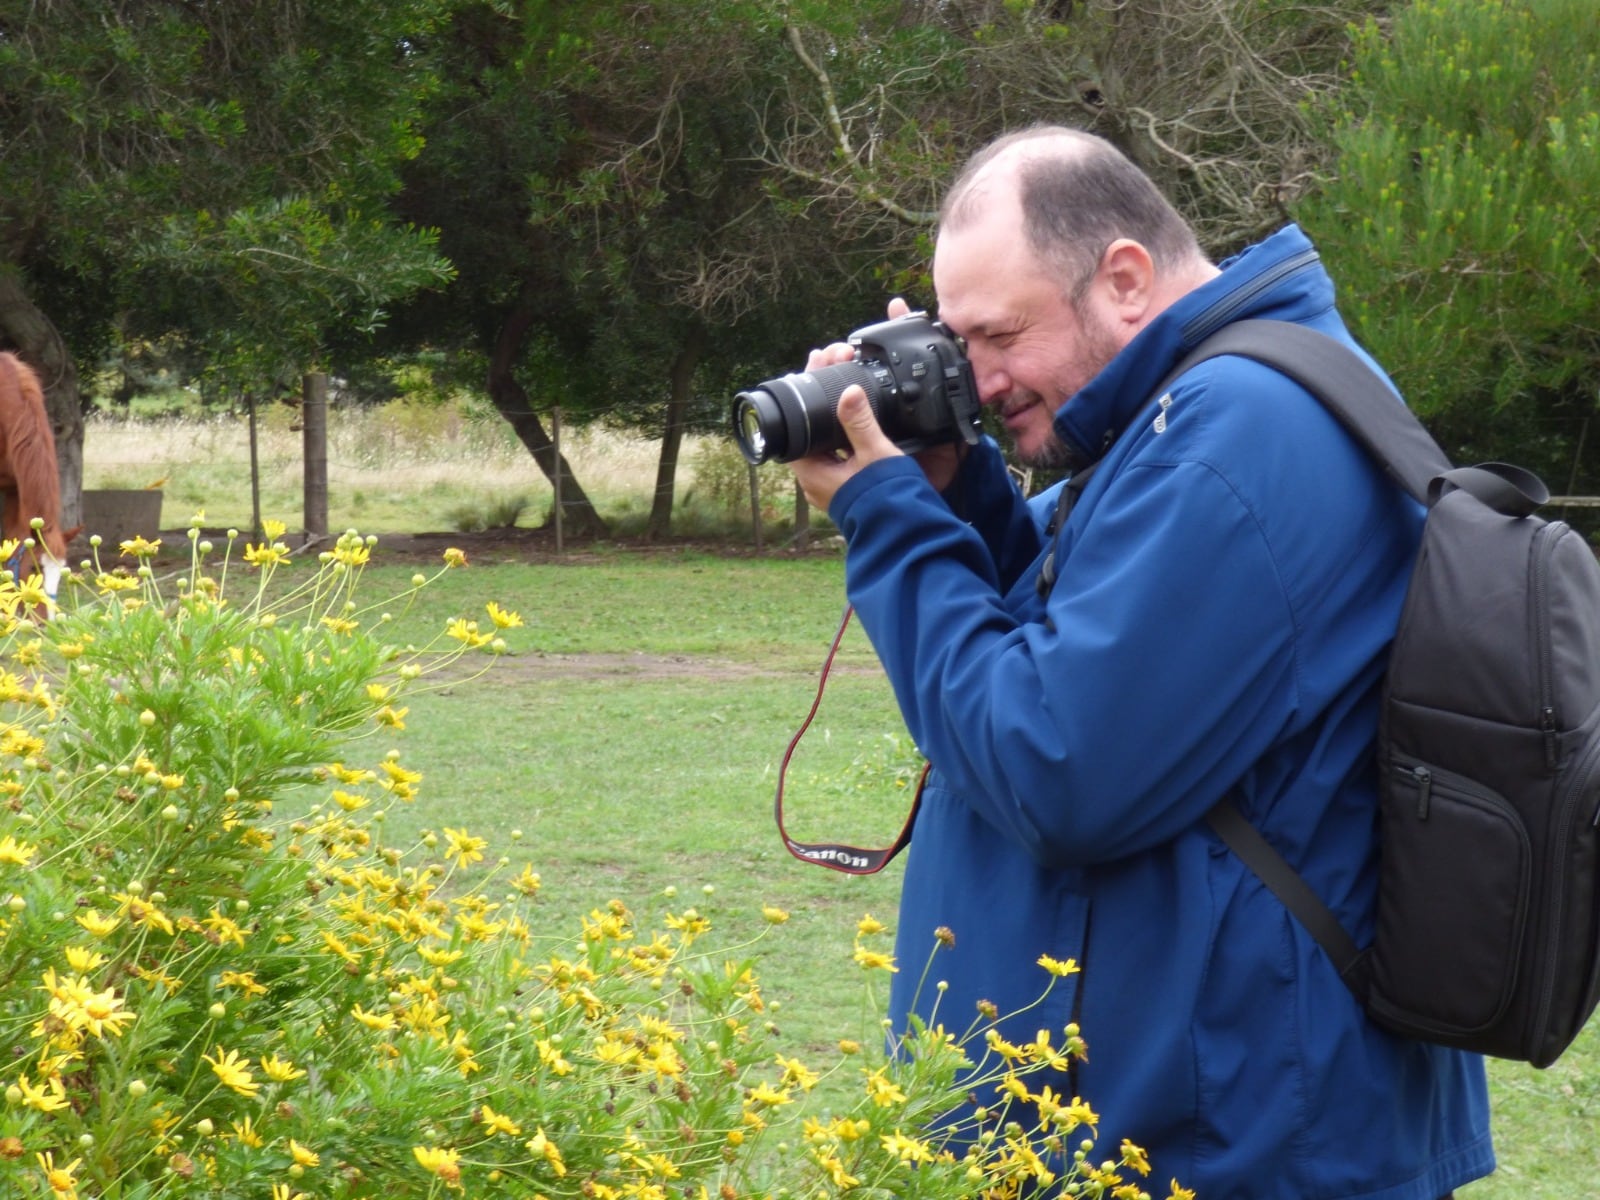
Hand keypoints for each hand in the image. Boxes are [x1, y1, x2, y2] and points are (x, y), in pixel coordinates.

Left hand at [786, 298, 964, 509]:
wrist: (905, 533)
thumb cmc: (886, 500)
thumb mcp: (874, 455)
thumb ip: (860, 421)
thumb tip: (847, 391)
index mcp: (811, 471)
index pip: (798, 421)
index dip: (807, 386)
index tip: (819, 361)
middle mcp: (814, 479)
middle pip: (809, 426)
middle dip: (820, 392)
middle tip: (832, 360)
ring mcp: (829, 484)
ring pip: (823, 436)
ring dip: (833, 409)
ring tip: (843, 377)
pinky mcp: (845, 486)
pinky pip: (836, 449)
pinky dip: (842, 427)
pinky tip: (855, 413)